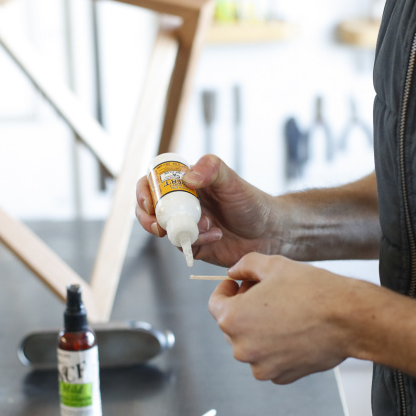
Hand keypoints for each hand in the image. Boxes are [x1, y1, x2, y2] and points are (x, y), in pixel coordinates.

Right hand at [135, 155, 280, 267]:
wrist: (270, 232)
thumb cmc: (251, 201)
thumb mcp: (232, 180)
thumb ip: (211, 169)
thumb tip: (186, 178)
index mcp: (186, 185)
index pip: (154, 184)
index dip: (144, 192)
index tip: (149, 201)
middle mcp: (182, 205)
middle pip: (150, 210)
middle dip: (149, 218)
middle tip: (160, 225)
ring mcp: (186, 226)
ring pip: (164, 231)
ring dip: (179, 230)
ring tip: (206, 226)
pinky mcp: (194, 246)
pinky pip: (183, 246)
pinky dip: (196, 241)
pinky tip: (217, 235)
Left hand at [208, 253, 360, 383]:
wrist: (348, 319)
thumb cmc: (312, 291)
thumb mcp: (274, 265)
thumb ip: (245, 265)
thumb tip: (234, 272)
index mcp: (232, 319)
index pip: (215, 303)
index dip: (227, 289)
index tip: (240, 283)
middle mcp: (241, 347)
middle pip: (233, 324)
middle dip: (245, 307)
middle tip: (268, 293)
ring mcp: (260, 366)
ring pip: (252, 343)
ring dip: (261, 328)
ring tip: (286, 312)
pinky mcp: (280, 376)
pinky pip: (269, 359)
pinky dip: (277, 347)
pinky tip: (296, 331)